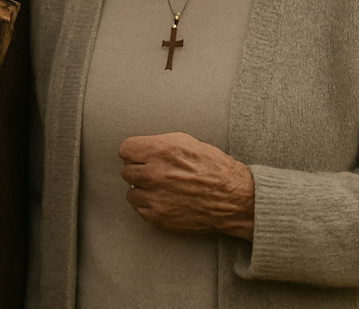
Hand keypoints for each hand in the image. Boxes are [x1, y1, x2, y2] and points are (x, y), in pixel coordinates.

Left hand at [118, 132, 254, 239]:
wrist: (234, 199)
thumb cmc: (215, 168)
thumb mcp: (188, 143)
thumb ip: (160, 144)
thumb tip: (140, 149)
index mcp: (161, 150)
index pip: (125, 149)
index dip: (135, 152)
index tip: (142, 156)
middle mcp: (155, 172)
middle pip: (126, 170)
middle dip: (140, 170)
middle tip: (157, 172)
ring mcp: (155, 196)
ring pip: (131, 190)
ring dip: (144, 189)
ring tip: (162, 187)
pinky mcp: (158, 216)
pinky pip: (140, 208)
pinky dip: (150, 205)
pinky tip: (166, 200)